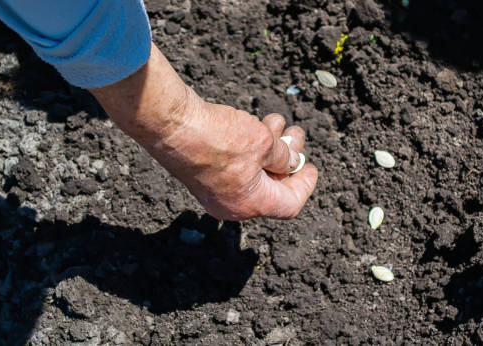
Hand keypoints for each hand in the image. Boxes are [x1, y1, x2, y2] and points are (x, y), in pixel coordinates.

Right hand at [155, 100, 317, 219]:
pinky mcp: (203, 175)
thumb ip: (283, 156)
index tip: (311, 167)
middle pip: (271, 187)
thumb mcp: (263, 143)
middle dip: (287, 159)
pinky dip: (250, 150)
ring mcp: (216, 191)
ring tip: (279, 123)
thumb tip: (290, 162)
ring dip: (269, 149)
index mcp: (251, 205)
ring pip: (253, 173)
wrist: (171, 125)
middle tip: (296, 135)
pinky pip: (236, 168)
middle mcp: (233, 205)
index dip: (305, 185)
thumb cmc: (217, 137)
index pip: (289, 204)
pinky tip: (256, 123)